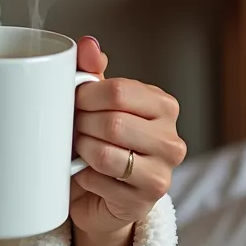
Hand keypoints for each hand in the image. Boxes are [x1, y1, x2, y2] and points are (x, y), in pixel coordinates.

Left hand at [68, 36, 185, 245]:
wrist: (102, 197)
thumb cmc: (100, 142)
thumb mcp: (96, 103)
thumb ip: (91, 71)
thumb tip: (88, 44)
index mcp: (164, 106)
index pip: (119, 91)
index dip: (85, 96)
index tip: (73, 102)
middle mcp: (172, 139)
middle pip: (112, 122)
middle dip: (81, 125)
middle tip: (73, 130)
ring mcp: (163, 172)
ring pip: (105, 153)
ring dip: (81, 151)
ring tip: (78, 150)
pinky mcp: (145, 201)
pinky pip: (100, 182)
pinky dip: (83, 177)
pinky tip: (86, 175)